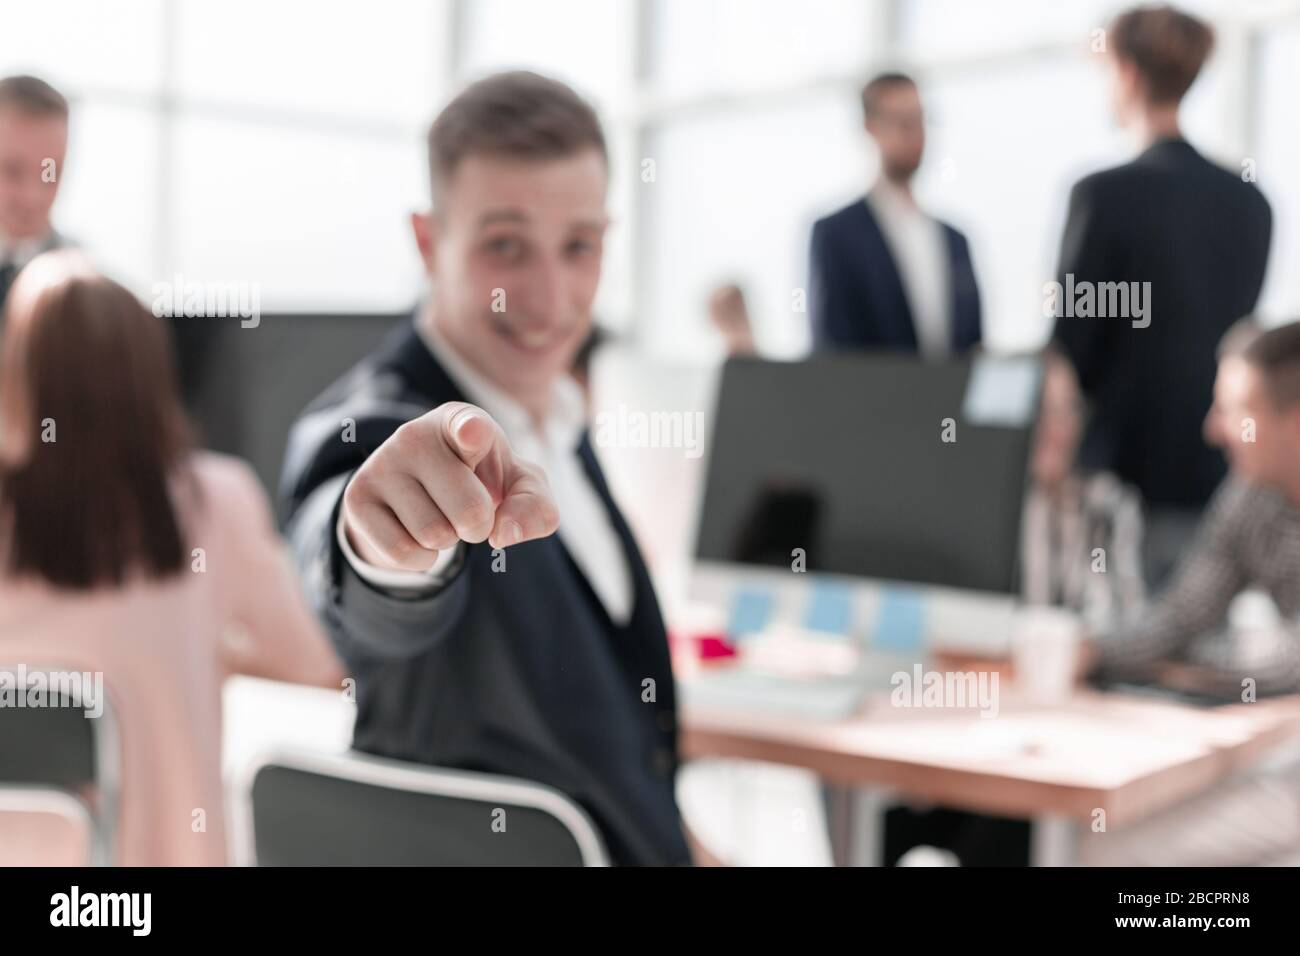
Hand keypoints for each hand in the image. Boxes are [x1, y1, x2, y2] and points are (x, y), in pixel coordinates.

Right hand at [342, 402, 558, 571]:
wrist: (422, 493)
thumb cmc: (482, 481)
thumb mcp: (519, 488)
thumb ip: (535, 506)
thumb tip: (504, 535)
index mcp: (463, 422)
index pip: (470, 426)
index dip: (474, 433)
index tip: (473, 433)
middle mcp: (416, 435)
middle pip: (470, 512)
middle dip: (479, 527)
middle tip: (467, 509)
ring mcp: (382, 465)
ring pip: (435, 535)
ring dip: (447, 541)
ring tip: (439, 515)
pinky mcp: (357, 498)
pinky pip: (404, 553)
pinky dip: (422, 559)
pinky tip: (416, 533)